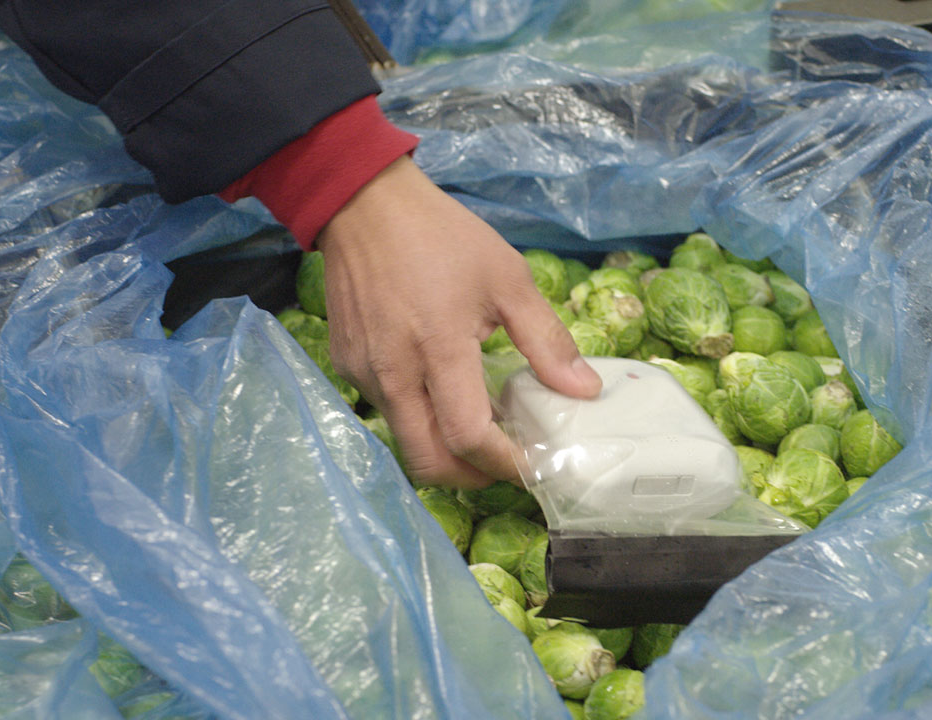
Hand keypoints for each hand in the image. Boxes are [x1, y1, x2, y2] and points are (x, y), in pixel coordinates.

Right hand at [316, 156, 601, 488]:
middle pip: (429, 461)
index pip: (468, 437)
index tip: (534, 462)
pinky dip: (421, 417)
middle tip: (505, 462)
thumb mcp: (508, 279)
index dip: (503, 462)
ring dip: (445, 447)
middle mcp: (393, 372)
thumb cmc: (442, 236)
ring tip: (481, 423)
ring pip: (406, 439)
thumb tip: (584, 391)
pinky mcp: (347, 364)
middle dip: (470, 476)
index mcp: (438, 349)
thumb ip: (547, 340)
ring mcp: (363, 372)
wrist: (364, 203)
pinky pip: (387, 410)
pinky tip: (445, 392)